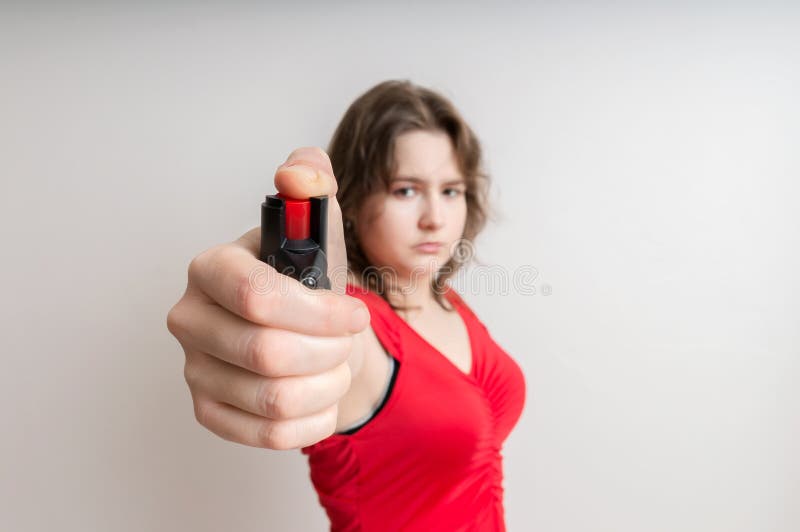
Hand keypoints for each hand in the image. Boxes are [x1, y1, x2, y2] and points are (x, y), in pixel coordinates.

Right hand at [166, 147, 368, 449]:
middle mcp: (191, 319)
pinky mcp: (209, 412)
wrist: (309, 334)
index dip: (320, 311)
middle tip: (348, 340)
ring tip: (337, 364)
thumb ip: (313, 182)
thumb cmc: (310, 282)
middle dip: (329, 350)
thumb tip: (300, 170)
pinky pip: (269, 434)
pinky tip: (323, 396)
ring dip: (327, 384)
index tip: (356, 313)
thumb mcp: (319, 228)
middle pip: (268, 353)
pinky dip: (314, 419)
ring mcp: (195, 370)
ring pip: (274, 399)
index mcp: (212, 269)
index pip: (257, 296)